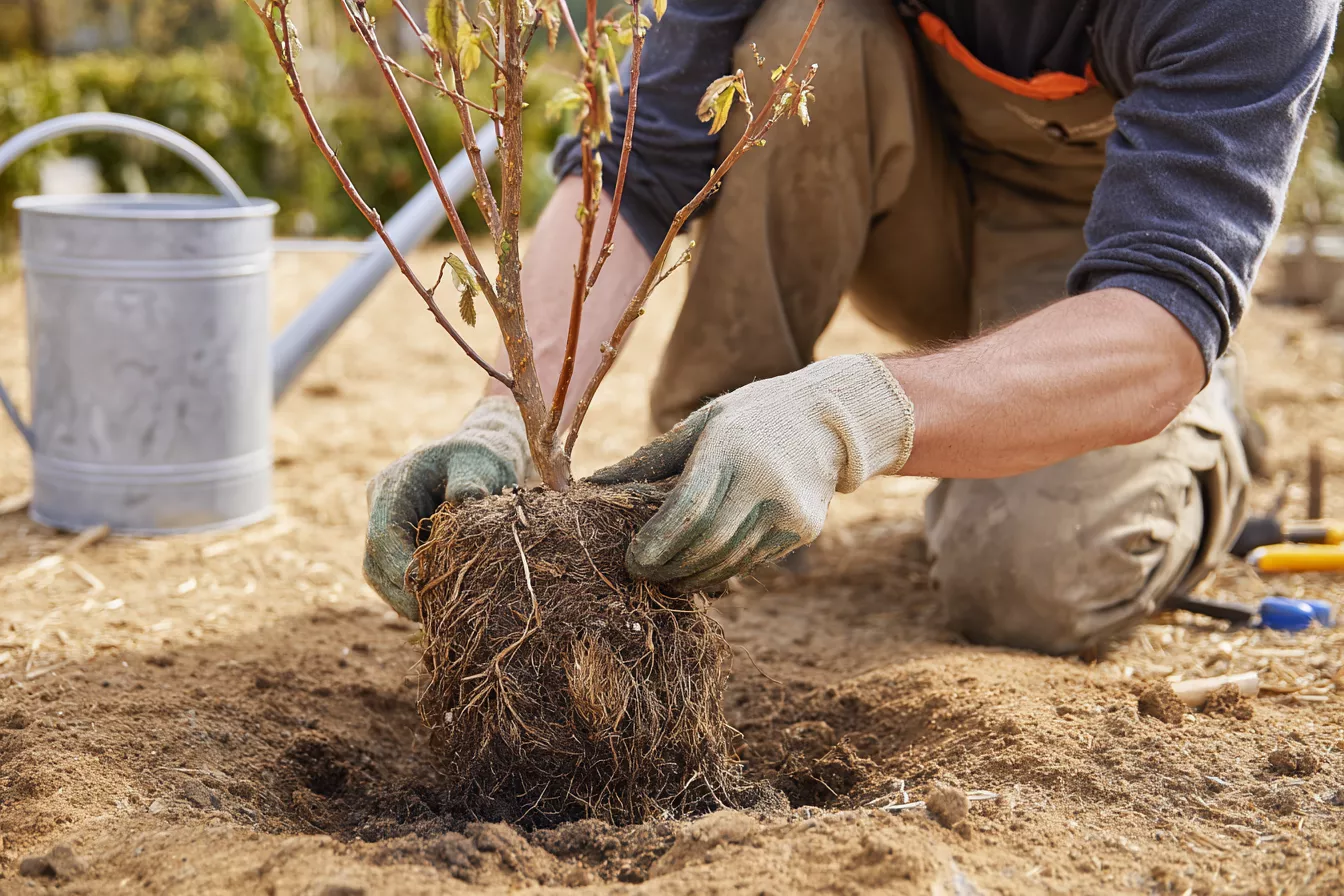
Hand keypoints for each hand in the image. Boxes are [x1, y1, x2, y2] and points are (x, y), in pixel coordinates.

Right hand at [363, 397, 532, 618]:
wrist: (477, 457)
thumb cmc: (479, 459)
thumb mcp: (479, 464)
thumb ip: (469, 483)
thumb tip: (466, 502)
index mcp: (393, 486)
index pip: (383, 536)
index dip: (401, 569)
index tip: (427, 593)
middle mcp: (381, 507)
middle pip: (374, 562)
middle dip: (401, 594)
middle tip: (435, 618)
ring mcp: (386, 526)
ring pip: (381, 574)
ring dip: (407, 598)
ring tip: (441, 615)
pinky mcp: (398, 542)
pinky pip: (396, 576)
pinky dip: (416, 592)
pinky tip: (442, 602)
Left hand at [590, 354, 913, 590]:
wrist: (831, 419)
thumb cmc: (750, 418)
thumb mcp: (700, 424)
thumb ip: (649, 460)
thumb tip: (592, 487)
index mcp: (730, 449)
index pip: (688, 510)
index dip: (656, 543)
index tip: (632, 560)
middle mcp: (764, 481)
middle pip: (707, 544)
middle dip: (670, 567)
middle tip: (643, 574)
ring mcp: (788, 510)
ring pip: (730, 561)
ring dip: (694, 575)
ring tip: (668, 575)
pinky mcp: (802, 530)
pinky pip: (752, 561)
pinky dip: (723, 569)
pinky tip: (703, 566)